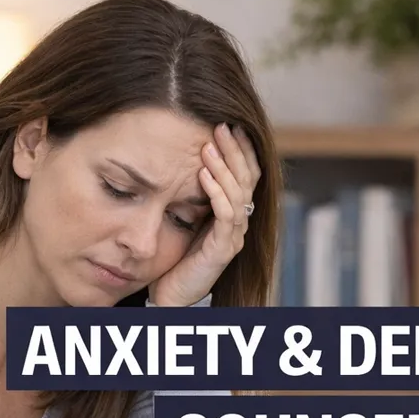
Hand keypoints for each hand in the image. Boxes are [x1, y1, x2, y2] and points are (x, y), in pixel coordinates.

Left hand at [148, 123, 260, 306]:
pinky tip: (204, 174)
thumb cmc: (176, 256)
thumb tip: (188, 159)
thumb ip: (194, 193)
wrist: (170, 294)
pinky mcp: (223, 250)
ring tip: (209, 146)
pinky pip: (226, 216)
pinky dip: (217, 193)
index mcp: (233, 214)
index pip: (248, 175)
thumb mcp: (186, 217)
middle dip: (235, 151)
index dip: (243, 150)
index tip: (231, 124)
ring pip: (238, 194)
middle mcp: (239, 224)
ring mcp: (233, 237)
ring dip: (224, 168)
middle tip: (221, 126)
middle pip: (248, 180)